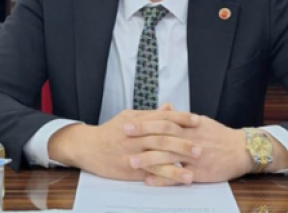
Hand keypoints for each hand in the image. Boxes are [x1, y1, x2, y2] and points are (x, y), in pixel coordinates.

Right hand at [47, 107, 202, 181]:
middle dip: (183, 142)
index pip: (163, 117)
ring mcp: (132, 152)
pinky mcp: (129, 168)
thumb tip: (170, 108)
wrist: (87, 147)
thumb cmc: (111, 131)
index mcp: (137, 120)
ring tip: (193, 169)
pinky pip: (150, 172)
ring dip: (177, 163)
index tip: (197, 120)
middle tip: (200, 148)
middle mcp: (135, 135)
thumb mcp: (129, 117)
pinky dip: (166, 176)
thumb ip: (150, 114)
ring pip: (157, 156)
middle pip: (163, 137)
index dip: (181, 118)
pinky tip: (178, 179)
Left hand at [130, 115, 250, 185]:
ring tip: (131, 162)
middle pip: (162, 136)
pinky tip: (149, 181)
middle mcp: (189, 139)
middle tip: (122, 136)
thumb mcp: (200, 122)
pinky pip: (178, 175)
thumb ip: (181, 117)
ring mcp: (193, 156)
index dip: (144, 121)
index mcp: (188, 126)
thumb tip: (166, 108)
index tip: (127, 121)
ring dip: (148, 159)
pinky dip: (163, 178)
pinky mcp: (198, 172)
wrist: (241, 150)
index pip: (162, 121)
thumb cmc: (219, 136)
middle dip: (141, 136)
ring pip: (168, 156)